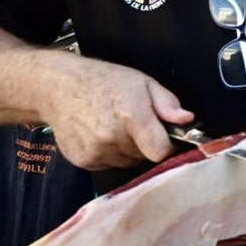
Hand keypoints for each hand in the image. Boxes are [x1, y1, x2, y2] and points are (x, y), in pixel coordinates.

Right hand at [41, 57, 193, 169]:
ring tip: (115, 126)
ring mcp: (95, 152)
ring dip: (128, 150)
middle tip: (134, 123)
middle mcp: (112, 138)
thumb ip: (167, 103)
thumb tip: (187, 120)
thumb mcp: (143, 83)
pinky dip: (109, 154)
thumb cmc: (105, 81)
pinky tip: (99, 134)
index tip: (167, 138)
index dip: (168, 147)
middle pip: (145, 156)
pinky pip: (108, 164)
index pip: (161, 152)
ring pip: (127, 162)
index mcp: (132, 117)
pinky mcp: (82, 162)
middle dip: (146, 143)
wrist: (59, 88)